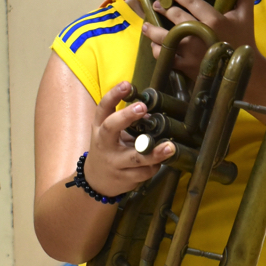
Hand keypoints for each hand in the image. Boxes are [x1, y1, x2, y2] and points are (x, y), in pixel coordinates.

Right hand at [83, 81, 174, 196]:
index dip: (113, 95)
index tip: (126, 85)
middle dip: (126, 116)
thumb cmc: (107, 150)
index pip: (103, 108)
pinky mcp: (124, 179)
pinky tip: (159, 162)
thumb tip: (150, 114)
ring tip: (169, 147)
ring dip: (154, 153)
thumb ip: (128, 122)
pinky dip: (154, 166)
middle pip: (111, 127)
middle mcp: (104, 144)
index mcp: (100, 129)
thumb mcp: (110, 134)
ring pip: (135, 158)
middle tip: (142, 108)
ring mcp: (113, 163)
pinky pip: (144, 172)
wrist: (95, 181)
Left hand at [142, 0, 255, 80]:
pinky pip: (165, 57)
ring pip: (164, 37)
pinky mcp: (185, 66)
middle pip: (175, 16)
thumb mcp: (246, 16)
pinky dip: (157, 50)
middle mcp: (199, 34)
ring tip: (146, 25)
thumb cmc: (244, 40)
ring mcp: (190, 51)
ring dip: (152, 30)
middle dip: (163, 8)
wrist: (241, 71)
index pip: (191, 2)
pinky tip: (155, 46)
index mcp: (214, 20)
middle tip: (157, 5)